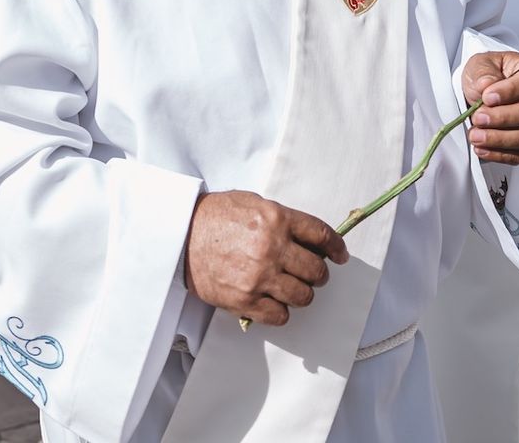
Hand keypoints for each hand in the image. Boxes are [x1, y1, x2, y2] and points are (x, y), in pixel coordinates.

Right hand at [182, 190, 347, 326]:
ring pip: (303, 296)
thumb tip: (310, 238)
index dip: (336, 247)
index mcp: (276, 219)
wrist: (178, 235)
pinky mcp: (245, 300)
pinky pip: (280, 315)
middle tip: (312, 273)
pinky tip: (273, 301)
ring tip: (292, 289)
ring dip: (302, 294)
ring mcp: (259, 276)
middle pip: (317, 270)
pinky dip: (281, 311)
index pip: (322, 236)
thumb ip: (282, 218)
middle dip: (318, 274)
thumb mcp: (252, 203)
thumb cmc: (214, 216)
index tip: (339, 255)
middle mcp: (272, 248)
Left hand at [460, 52, 518, 163]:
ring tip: (476, 135)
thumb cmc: (489, 75)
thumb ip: (484, 73)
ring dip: (500, 139)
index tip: (487, 97)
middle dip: (502, 118)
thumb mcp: (481, 64)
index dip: (510, 92)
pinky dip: (500, 154)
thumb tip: (486, 85)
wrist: (485, 92)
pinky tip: (483, 148)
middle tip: (478, 117)